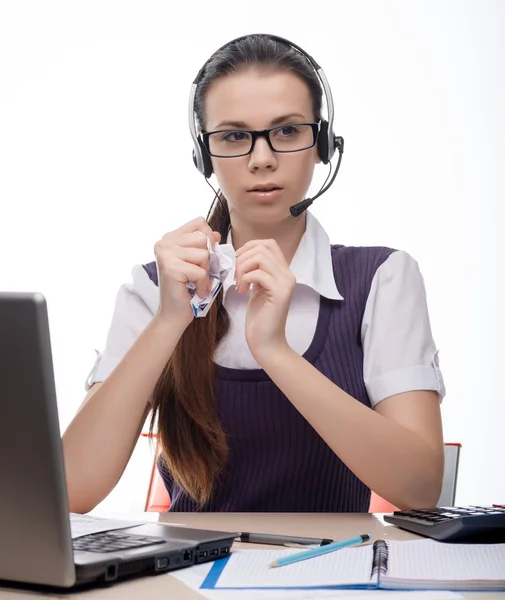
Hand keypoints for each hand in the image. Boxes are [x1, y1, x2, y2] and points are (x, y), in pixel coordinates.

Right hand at [154, 216, 220, 328]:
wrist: (174, 314)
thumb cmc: (187, 289)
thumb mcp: (197, 263)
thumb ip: (205, 246)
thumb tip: (217, 234)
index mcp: (169, 238)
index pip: (199, 222)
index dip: (209, 238)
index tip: (205, 256)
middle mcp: (164, 243)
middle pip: (203, 238)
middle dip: (208, 259)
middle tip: (198, 273)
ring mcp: (165, 254)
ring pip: (203, 254)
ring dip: (205, 272)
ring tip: (195, 282)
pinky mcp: (171, 268)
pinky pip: (201, 271)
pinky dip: (203, 284)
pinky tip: (195, 290)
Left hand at [235, 239, 295, 362]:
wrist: (266, 342)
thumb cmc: (259, 317)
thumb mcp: (256, 288)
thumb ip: (255, 271)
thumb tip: (241, 255)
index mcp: (283, 272)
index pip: (269, 244)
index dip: (249, 247)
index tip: (237, 262)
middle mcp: (288, 274)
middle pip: (264, 247)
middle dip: (243, 258)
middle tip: (236, 276)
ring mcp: (286, 283)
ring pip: (261, 257)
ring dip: (243, 268)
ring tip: (239, 284)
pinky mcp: (280, 293)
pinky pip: (259, 273)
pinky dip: (245, 279)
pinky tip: (242, 292)